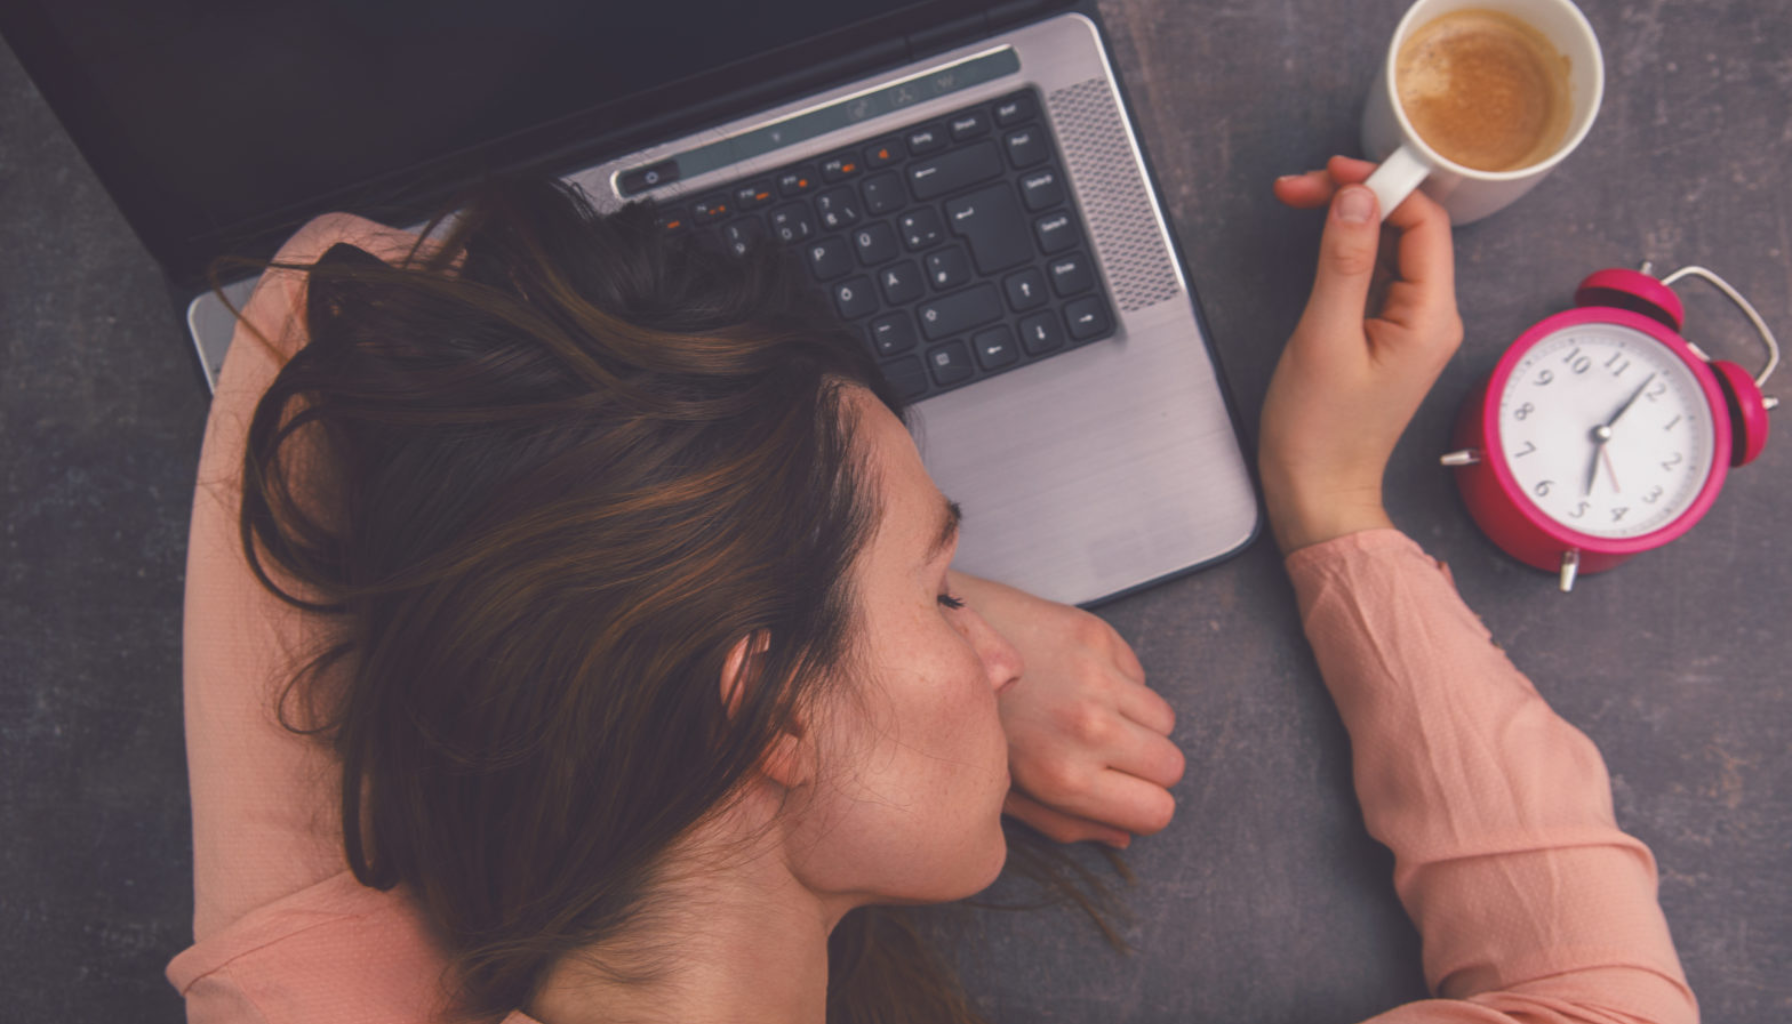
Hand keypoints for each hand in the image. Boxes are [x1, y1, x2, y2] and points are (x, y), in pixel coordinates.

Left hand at [949, 571, 1184, 848]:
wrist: (935, 638)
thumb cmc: (962, 723)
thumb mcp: (1001, 794)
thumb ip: (1065, 823)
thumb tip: (1123, 837)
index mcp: (1063, 777)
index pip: (1157, 811)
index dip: (1142, 806)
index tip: (1122, 795)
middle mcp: (1087, 727)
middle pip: (1172, 766)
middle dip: (1147, 769)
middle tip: (1109, 758)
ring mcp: (1095, 677)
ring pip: (1164, 720)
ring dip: (1137, 724)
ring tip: (1090, 717)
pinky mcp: (1095, 635)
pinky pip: (1140, 676)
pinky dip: (1120, 683)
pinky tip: (1075, 682)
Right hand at [1260, 156, 1462, 552]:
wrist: (1315, 491)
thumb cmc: (1321, 434)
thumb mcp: (1325, 339)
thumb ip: (1342, 263)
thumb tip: (1355, 200)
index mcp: (1430, 318)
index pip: (1423, 224)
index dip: (1381, 185)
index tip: (1333, 171)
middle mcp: (1430, 317)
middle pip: (1407, 227)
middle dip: (1358, 194)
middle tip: (1303, 185)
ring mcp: (1408, 325)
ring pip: (1388, 245)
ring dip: (1347, 216)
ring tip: (1301, 198)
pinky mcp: (1383, 332)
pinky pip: (1374, 271)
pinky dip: (1344, 245)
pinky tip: (1319, 234)